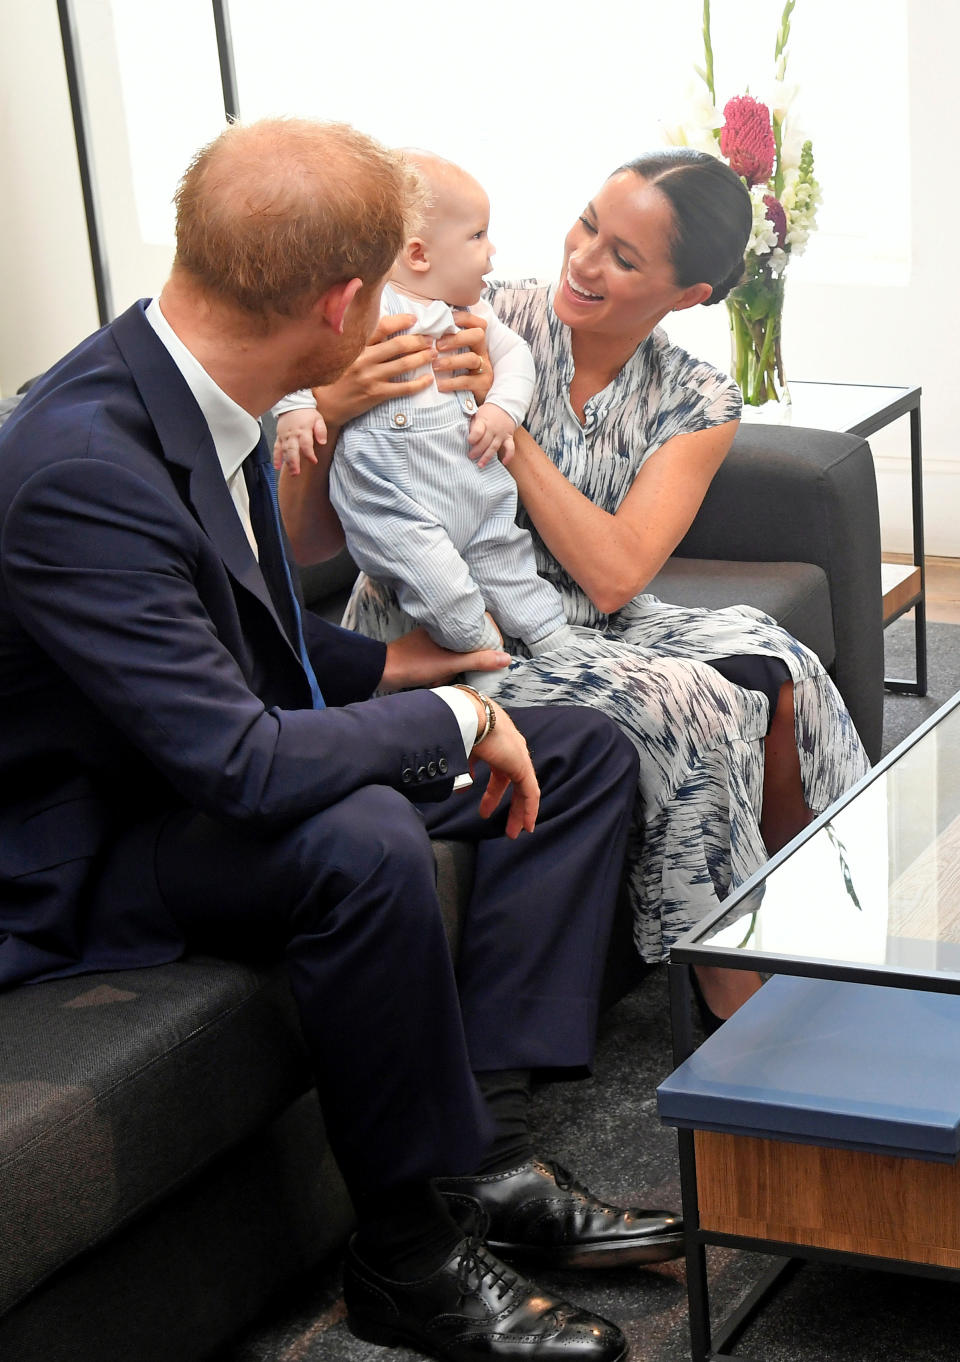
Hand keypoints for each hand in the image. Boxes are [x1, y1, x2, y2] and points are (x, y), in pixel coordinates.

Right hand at [273, 408, 326, 475]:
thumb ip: (321, 431)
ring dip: (287, 462)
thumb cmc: (306, 413)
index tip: (313, 461)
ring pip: (284, 451)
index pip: (306, 444)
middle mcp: (293, 435)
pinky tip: (277, 466)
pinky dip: (276, 458)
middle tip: (296, 472)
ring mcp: (285, 437)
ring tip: (291, 472)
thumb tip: (323, 441)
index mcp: (303, 430)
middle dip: (294, 462)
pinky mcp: (279, 437)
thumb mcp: (318, 419)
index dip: (309, 454)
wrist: (293, 404)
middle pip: (292, 450)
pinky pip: (276, 448)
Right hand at [312, 314, 435, 425]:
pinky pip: (403, 388)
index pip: (382, 327)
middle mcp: (364, 359)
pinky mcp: (376, 394)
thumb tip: (385, 330)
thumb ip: (361, 343)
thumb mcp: (344, 354)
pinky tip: (429, 379)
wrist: (325, 404)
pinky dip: (419, 383)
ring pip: (404, 365)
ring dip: (422, 358)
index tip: (414, 319)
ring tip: (433, 354)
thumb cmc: (335, 377)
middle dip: (418, 340)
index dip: (401, 321)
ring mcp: (370, 377)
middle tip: (430, 339)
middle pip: (398, 345)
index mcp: (356, 346)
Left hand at [380, 627, 509, 690]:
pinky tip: (434, 679)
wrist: (383, 671)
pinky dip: (443, 670)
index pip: (481, 622)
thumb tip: (506, 659)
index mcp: (450, 622)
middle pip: (470, 641)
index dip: (490, 640)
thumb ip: (479, 660)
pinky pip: (445, 658)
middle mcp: (444, 627)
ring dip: (453, 668)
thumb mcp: (451, 663)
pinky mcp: (428, 649)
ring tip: (441, 677)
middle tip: (457, 672)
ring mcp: (435, 638)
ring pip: (458, 652)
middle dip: (467, 661)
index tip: (491, 656)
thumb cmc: (415, 663)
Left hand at [434, 309, 492, 401]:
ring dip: (450, 361)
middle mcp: (482, 352)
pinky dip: (451, 382)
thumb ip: (444, 342)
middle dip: (456, 338)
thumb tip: (423, 329)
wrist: (470, 401)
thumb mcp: (453, 356)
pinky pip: (467, 381)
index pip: (476, 322)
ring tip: (434, 366)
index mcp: (476, 342)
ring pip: (471, 358)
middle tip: (437, 345)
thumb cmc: (456, 374)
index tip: (446, 319)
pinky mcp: (482, 385)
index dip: (462, 318)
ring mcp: (484, 369)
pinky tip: (438, 384)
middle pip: (478, 335)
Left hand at [467, 402, 515, 467]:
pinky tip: (504, 462)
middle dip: (477, 451)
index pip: (478, 431)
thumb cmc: (489, 412)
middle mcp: (493, 428)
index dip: (473, 438)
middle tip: (470, 456)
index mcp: (484, 421)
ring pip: (494, 447)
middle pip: (484, 442)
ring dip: (487, 457)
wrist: (505, 406)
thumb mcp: (478, 414)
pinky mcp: (509, 437)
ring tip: (480, 465)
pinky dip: (508, 456)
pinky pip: (510, 448)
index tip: (469, 442)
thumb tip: (469, 437)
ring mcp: (501, 434)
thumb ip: (473, 425)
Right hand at [470, 701, 539, 837]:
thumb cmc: (457, 727)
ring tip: (512, 832)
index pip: (498, 773)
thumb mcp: (459, 752)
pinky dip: (530, 809)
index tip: (486, 807)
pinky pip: (531, 792)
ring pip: (523, 789)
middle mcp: (509, 750)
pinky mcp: (522, 765)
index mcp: (493, 746)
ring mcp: (517, 757)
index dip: (493, 791)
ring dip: (518, 811)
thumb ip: (462, 769)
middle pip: (509, 781)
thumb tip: (462, 788)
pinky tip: (527, 825)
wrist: (466, 713)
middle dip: (503, 802)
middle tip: (498, 821)